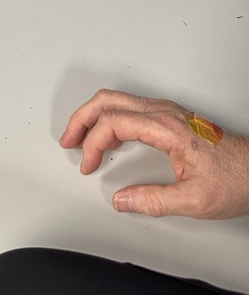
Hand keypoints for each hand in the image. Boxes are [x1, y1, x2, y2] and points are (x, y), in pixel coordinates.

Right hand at [59, 88, 248, 218]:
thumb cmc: (235, 178)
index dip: (94, 143)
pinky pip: (129, 107)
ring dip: (93, 116)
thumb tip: (122, 200)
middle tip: (68, 140)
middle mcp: (164, 111)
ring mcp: (166, 110)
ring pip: (116, 100)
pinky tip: (107, 138)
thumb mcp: (195, 200)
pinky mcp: (169, 115)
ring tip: (81, 139)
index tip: (89, 165)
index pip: (114, 122)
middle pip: (108, 101)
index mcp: (167, 127)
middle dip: (81, 119)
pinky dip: (109, 118)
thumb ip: (154, 200)